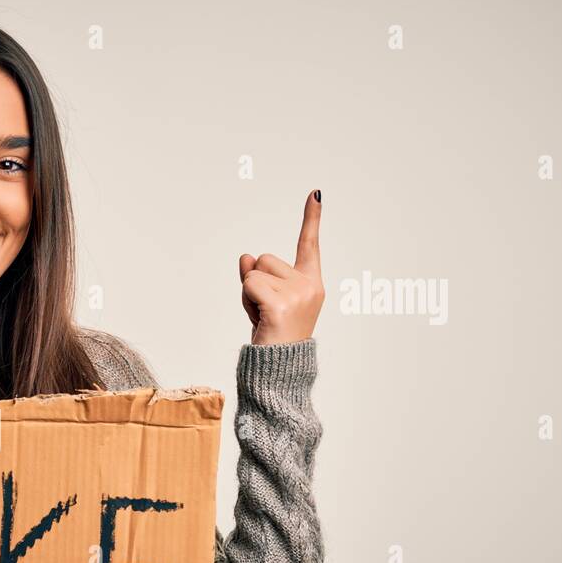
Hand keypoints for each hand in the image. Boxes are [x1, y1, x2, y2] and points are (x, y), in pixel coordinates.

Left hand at [239, 189, 323, 344]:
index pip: (310, 245)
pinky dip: (247, 301)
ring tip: (263, 316)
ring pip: (254, 272)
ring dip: (249, 293)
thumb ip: (256, 276)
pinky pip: (249, 285)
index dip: (311, 218)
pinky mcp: (281, 303)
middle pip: (265, 259)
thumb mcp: (264, 301)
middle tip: (265, 311)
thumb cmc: (273, 335)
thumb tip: (245, 256)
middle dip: (256, 282)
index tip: (315, 193)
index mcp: (311, 282)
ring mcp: (297, 293)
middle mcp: (309, 284)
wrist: (278, 369)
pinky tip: (260, 320)